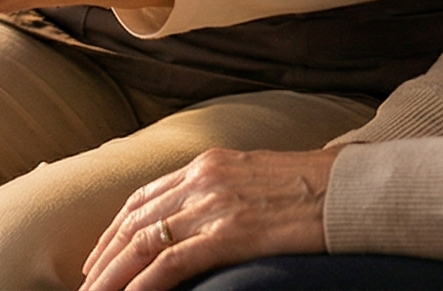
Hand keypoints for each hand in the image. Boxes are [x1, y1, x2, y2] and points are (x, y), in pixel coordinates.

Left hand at [81, 147, 336, 290]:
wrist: (357, 191)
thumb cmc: (320, 190)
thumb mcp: (261, 179)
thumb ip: (226, 193)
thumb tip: (206, 223)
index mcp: (210, 163)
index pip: (144, 197)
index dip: (114, 230)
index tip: (99, 256)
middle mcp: (204, 178)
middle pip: (134, 221)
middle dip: (103, 258)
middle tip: (86, 286)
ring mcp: (215, 204)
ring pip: (142, 244)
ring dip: (112, 277)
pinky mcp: (229, 233)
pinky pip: (170, 263)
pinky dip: (142, 285)